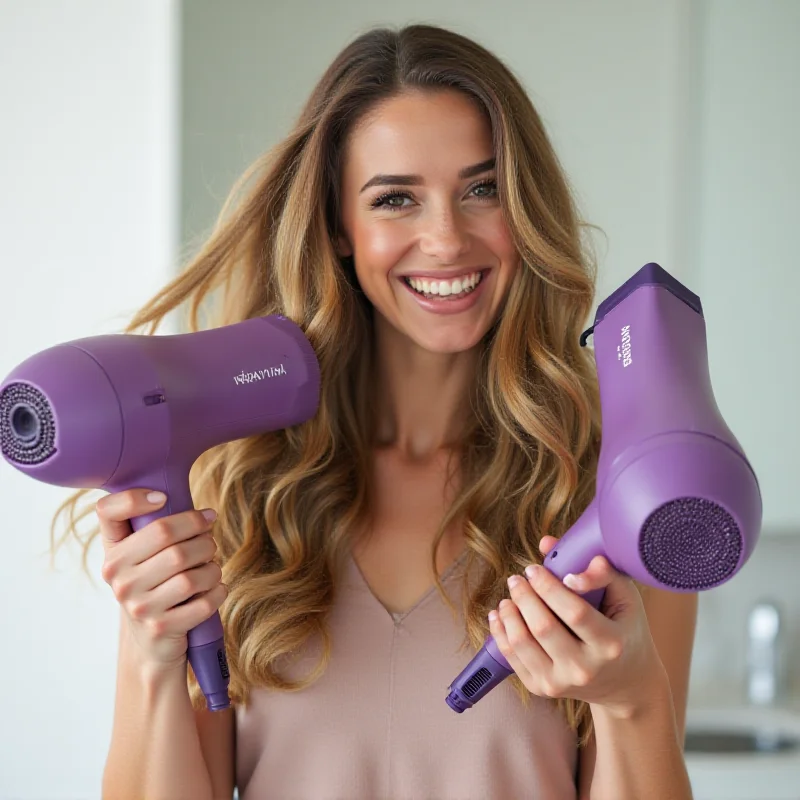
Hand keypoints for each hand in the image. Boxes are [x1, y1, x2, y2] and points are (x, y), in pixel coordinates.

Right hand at [96, 489, 227, 672]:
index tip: (163, 497)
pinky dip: (217, 591)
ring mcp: (138, 606)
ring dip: (212, 567)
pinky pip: (203, 601)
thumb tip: (206, 515)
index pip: (109, 512)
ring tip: (212, 568)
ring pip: (191, 572)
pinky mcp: (160, 628)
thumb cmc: (158, 586)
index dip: (135, 498)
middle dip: (200, 535)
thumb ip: (159, 528)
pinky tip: (215, 589)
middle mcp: (119, 579)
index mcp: (113, 554)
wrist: (153, 642)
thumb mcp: (145, 558)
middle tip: (210, 540)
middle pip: (169, 538)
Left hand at [488, 536, 667, 717]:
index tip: (533, 569)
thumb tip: (550, 545)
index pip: (574, 612)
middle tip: (516, 579)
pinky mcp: (543, 690)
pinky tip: (500, 615)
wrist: (627, 683)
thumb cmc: (625, 630)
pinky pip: (512, 659)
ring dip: (508, 614)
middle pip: (543, 627)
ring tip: (509, 596)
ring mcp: (562, 683)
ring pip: (522, 644)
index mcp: (611, 643)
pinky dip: (500, 633)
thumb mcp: (625, 598)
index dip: (548, 587)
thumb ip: (597, 570)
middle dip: (524, 596)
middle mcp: (586, 668)